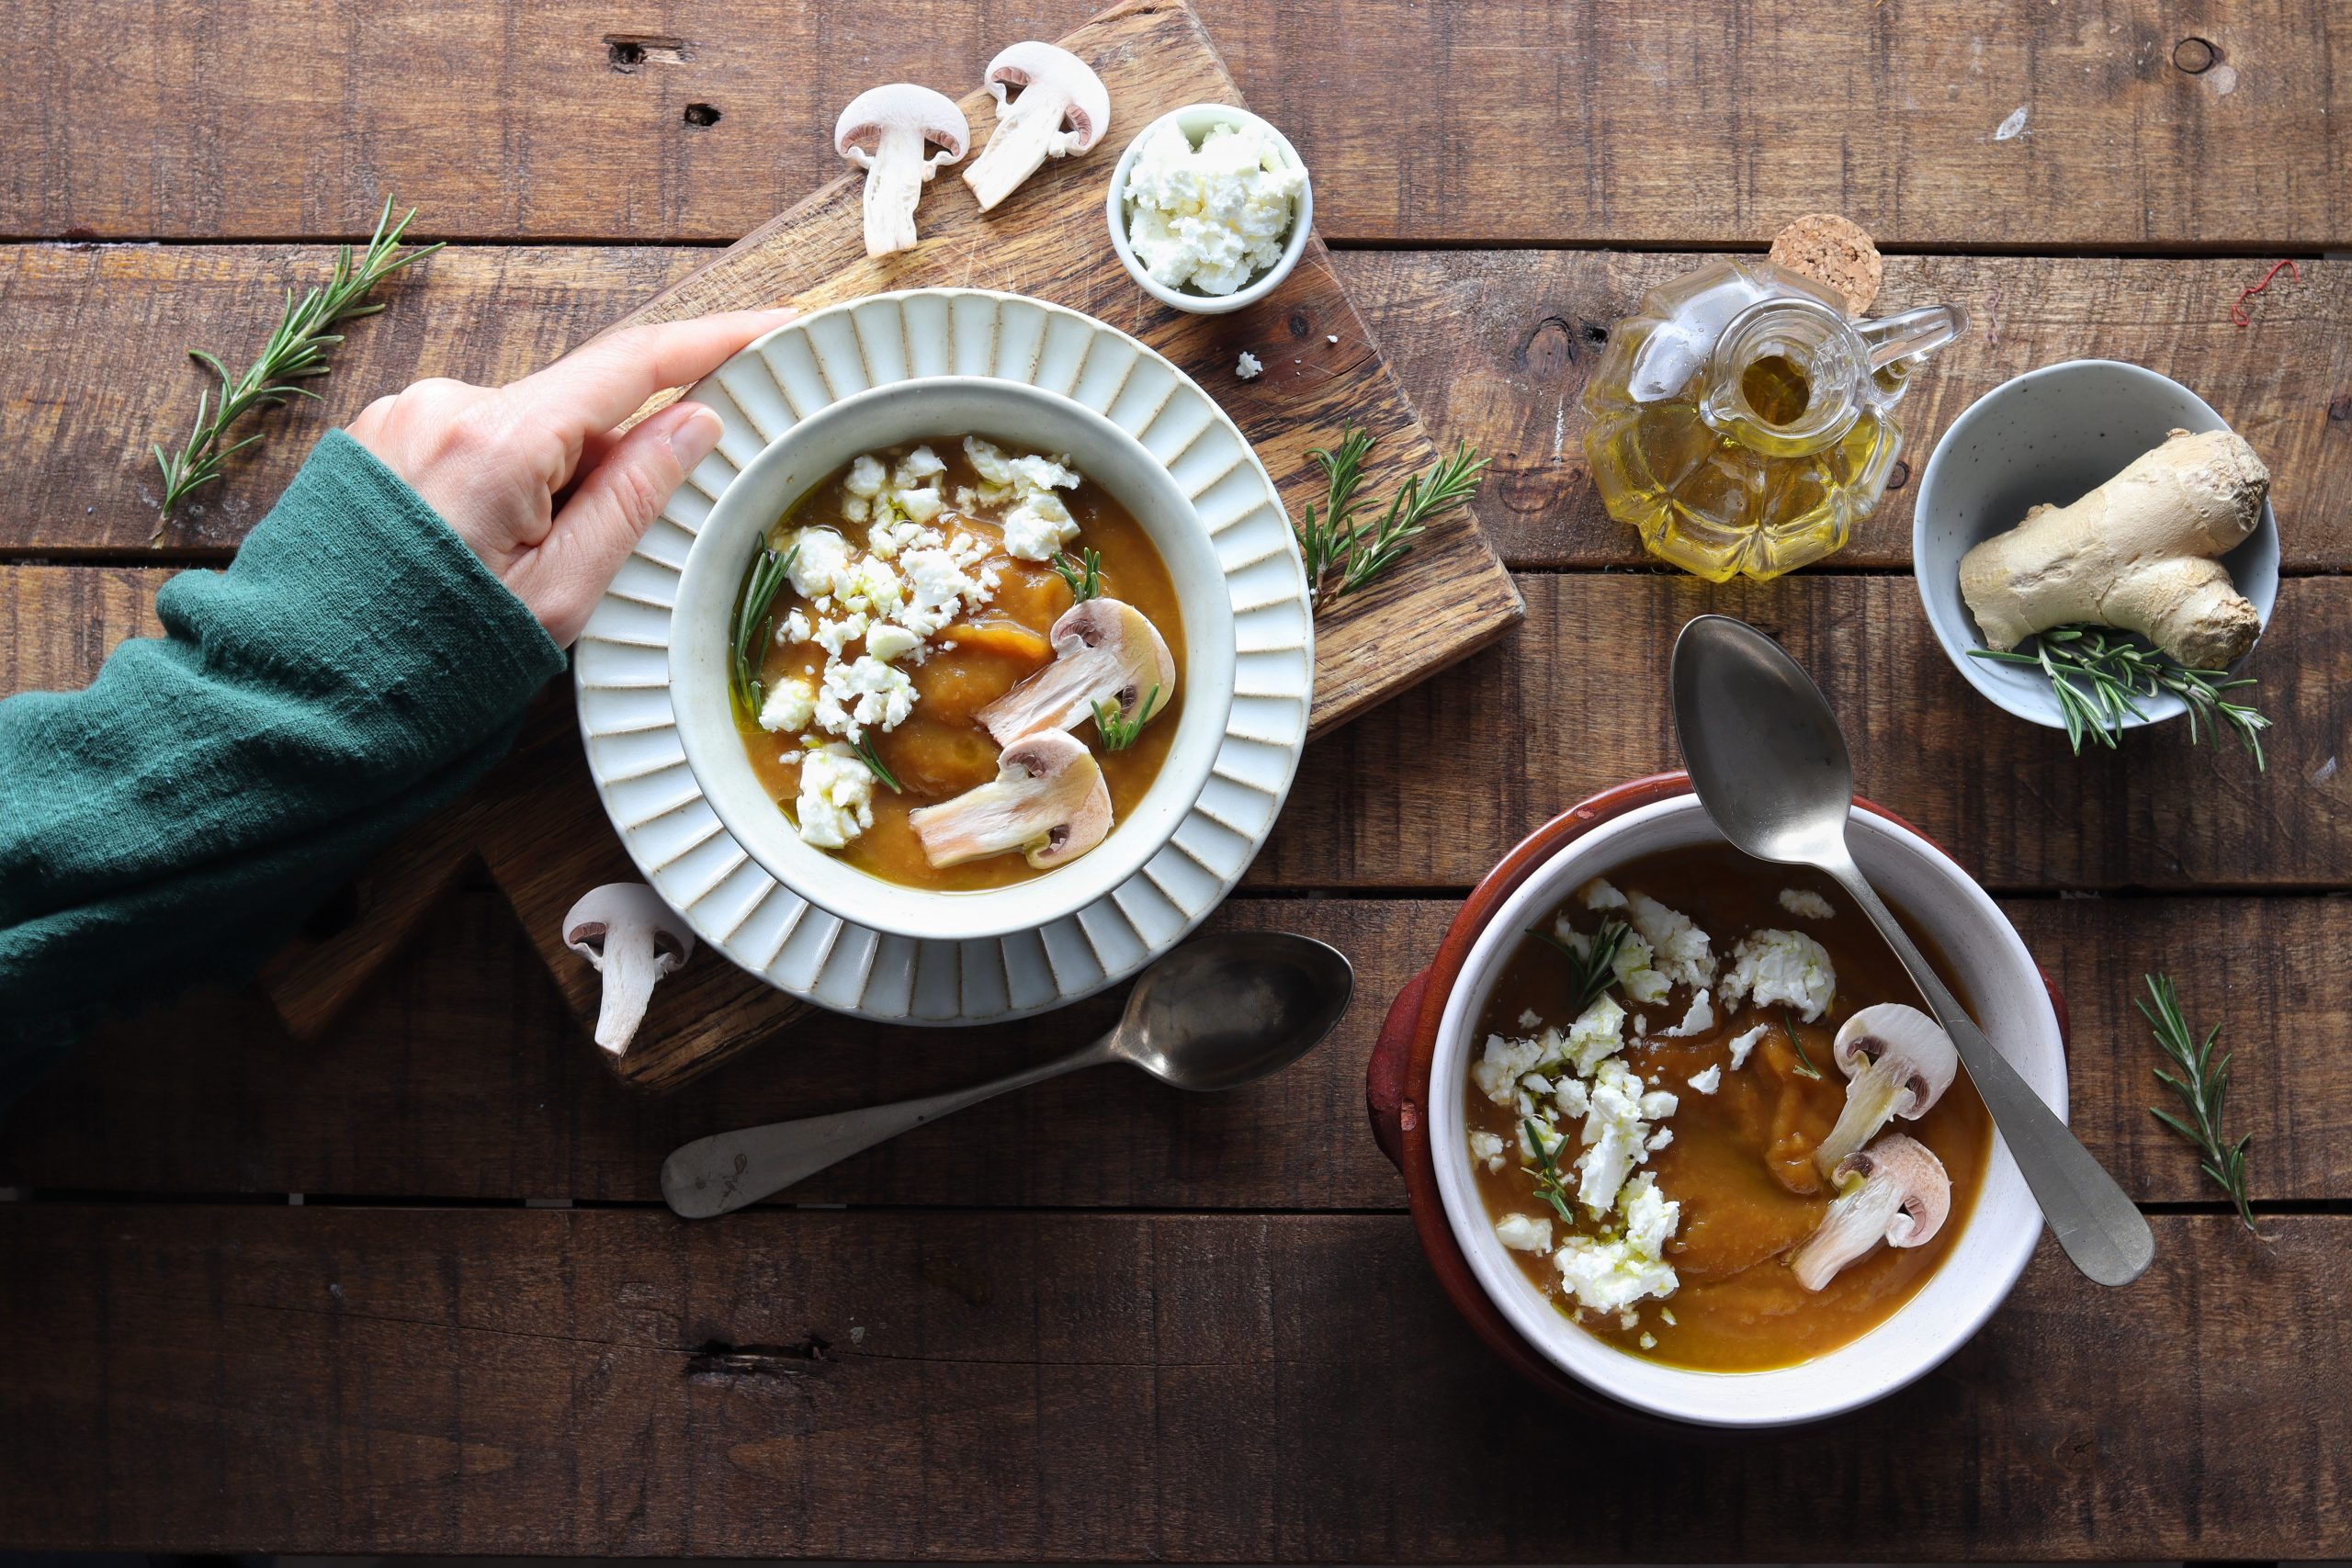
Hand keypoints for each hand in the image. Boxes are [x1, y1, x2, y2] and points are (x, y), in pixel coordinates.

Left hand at [347, 308, 795, 645]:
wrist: (301, 693)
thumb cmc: (434, 662)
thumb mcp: (564, 595)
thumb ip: (636, 499)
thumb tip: (697, 422)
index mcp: (500, 440)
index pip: (633, 364)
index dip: (715, 340)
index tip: (777, 325)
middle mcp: (447, 403)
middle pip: (578, 408)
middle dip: (611, 469)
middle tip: (592, 562)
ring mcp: (405, 413)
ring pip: (527, 430)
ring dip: (553, 486)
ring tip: (513, 578)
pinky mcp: (380, 436)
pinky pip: (476, 443)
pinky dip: (506, 488)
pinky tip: (477, 558)